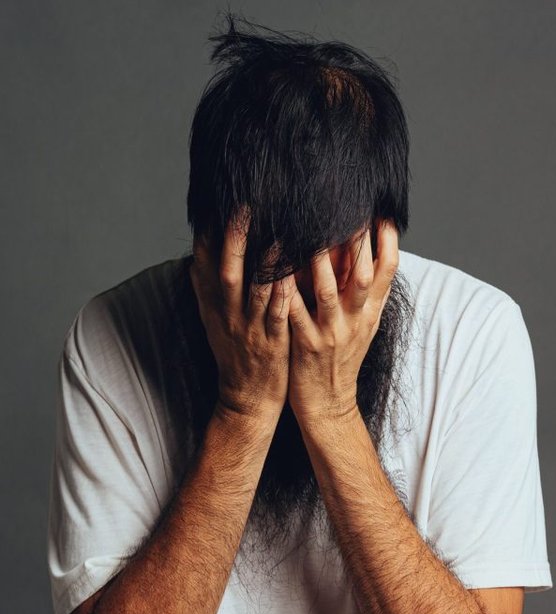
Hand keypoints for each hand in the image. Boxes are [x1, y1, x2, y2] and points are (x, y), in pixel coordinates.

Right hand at [190, 206, 295, 421]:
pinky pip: (278, 314)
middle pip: (228, 272)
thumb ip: (205, 289)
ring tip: (276, 232)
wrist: (246, 399)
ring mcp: (250, 328)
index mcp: (214, 306)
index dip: (207, 235)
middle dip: (235, 240)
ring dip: (265, 262)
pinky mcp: (273, 342)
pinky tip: (293, 274)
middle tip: (243, 208)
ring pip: (255, 290)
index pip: (204, 265)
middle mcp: (229, 314)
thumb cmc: (235, 354)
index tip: (212, 206)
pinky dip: (284, 293)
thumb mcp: (212, 322)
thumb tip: (195, 256)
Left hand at [287, 220, 398, 421]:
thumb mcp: (361, 325)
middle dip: (357, 242)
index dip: (388, 240)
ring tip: (309, 234)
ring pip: (328, 292)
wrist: (330, 405)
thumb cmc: (340, 359)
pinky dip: (287, 294)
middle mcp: (357, 320)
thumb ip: (362, 292)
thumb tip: (359, 250)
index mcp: (370, 312)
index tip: (382, 210)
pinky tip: (275, 273)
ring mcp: (333, 334)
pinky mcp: (307, 346)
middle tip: (347, 209)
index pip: (388, 270)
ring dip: (319, 263)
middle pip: (362, 275)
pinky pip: (296, 315)